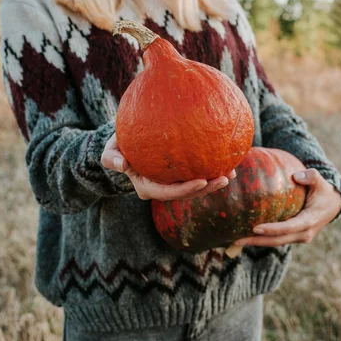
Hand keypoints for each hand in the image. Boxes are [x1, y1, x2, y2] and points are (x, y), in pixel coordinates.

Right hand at [101, 133, 235, 200]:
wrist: (122, 146)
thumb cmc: (116, 147)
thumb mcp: (109, 151)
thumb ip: (111, 158)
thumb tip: (122, 165)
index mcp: (146, 188)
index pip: (168, 193)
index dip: (186, 189)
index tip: (202, 181)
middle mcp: (161, 189)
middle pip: (186, 194)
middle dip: (206, 189)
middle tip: (225, 178)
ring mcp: (170, 184)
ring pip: (194, 188)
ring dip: (213, 182)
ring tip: (231, 172)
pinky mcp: (178, 176)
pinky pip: (196, 175)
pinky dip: (210, 170)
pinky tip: (226, 161)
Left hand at [233, 169, 340, 246]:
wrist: (333, 205)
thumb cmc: (323, 191)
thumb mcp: (320, 181)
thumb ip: (311, 176)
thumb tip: (297, 176)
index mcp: (309, 221)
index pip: (288, 228)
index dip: (272, 229)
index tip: (255, 228)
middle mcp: (304, 233)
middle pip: (278, 241)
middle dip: (257, 241)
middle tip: (237, 239)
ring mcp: (299, 237)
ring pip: (276, 243)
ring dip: (257, 242)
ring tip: (236, 240)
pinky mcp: (294, 237)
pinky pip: (277, 239)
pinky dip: (263, 239)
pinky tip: (246, 235)